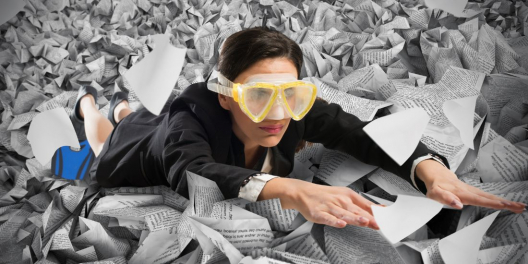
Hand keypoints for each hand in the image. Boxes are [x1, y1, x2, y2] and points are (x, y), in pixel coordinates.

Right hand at [259, 178, 380, 228]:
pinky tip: (341, 224)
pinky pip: (328, 218)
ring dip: (355, 218)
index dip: (377, 212)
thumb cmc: (324, 196)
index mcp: (347, 195)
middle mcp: (340, 200)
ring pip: (344, 214)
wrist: (303, 192)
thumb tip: (378, 211)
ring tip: (365, 222)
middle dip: (369, 218)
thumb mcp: (344, 196)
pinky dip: (334, 221)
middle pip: (357, 210)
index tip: (387, 218)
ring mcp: (329, 207)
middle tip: (380, 223)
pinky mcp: (319, 213)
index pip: (365, 205)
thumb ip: (360, 206)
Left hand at [416, 160, 525, 212]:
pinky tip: (508, 204)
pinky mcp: (474, 192)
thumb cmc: (435, 186)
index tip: (504, 205)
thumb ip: (446, 198)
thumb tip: (458, 205)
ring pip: (491, 196)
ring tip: (519, 206)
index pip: (479, 199)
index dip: (491, 203)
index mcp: (461, 192)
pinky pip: (488, 196)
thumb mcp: (435, 193)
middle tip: (520, 207)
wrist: (436, 175)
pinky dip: (499, 200)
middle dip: (505, 203)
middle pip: (490, 197)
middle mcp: (469, 191)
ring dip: (506, 201)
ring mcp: (473, 190)